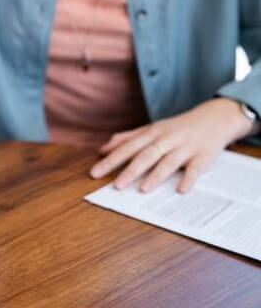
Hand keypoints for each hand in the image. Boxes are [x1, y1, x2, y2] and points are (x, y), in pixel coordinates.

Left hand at [90, 99, 255, 193]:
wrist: (214, 118)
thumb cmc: (176, 127)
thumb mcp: (151, 129)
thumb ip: (126, 138)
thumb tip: (102, 149)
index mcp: (151, 133)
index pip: (127, 147)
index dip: (111, 160)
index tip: (94, 172)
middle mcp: (166, 139)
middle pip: (145, 155)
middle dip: (130, 170)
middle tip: (116, 186)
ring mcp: (185, 147)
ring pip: (168, 161)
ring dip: (156, 175)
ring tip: (143, 189)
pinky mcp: (204, 155)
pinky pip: (196, 168)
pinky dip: (189, 178)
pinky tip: (181, 190)